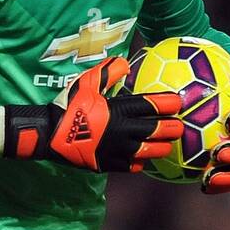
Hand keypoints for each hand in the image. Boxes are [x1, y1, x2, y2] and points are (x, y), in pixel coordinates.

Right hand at [3, 56, 182, 172]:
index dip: (168, 104)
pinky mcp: (108, 164)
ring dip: (159, 148)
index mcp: (119, 109)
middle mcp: (122, 131)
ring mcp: (116, 150)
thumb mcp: (86, 83)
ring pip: (147, 152)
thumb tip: (125, 63)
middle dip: (171, 129)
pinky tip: (142, 160)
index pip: (151, 106)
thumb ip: (108, 72)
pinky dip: (139, 163)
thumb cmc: (68, 105)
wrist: (50, 134)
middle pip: (155, 131)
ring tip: (166, 147)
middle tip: (179, 127)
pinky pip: (130, 166)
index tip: (178, 102)